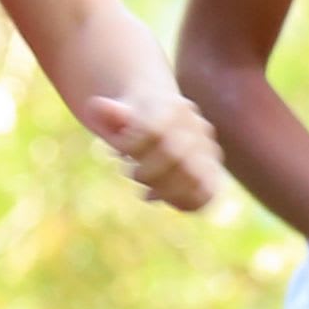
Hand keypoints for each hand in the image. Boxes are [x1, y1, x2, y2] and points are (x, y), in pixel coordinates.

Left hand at [91, 86, 225, 213]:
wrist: (158, 116)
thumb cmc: (131, 119)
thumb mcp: (115, 113)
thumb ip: (110, 113)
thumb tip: (96, 106)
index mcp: (174, 108)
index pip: (155, 132)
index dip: (132, 147)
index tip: (117, 150)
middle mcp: (196, 128)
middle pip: (176, 157)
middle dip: (148, 172)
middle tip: (131, 172)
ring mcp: (208, 151)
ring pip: (196, 179)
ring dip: (166, 191)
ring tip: (147, 191)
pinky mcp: (211, 173)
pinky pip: (206, 195)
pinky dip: (182, 202)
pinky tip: (160, 197)